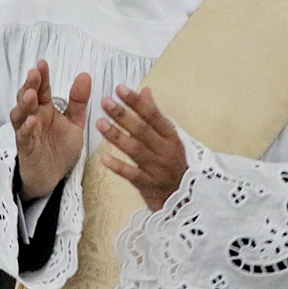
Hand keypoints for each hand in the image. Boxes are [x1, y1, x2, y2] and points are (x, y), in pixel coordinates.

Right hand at [10, 61, 90, 200]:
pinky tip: (32, 121)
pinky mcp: (26, 148)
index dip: (42, 76)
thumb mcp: (75, 122)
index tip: (42, 63)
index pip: (42, 88)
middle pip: (27, 98)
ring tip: (31, 94)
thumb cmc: (60, 147)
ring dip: (24, 104)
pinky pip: (23, 137)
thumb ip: (78, 101)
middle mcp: (33, 117)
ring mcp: (27, 132)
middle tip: (34, 73)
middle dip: (30, 85)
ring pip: (20, 115)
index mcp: (45, 108)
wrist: (53, 177)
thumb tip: (85, 74)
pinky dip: (26, 129)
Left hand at [97, 85, 187, 211]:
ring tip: (100, 123)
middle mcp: (165, 151)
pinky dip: (118, 167)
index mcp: (171, 137)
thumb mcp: (171, 138)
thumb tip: (145, 91)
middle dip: (122, 115)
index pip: (153, 115)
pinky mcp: (149, 185)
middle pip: (142, 130)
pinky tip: (103, 158)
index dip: (135, 102)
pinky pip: (132, 175)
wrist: (187, 199)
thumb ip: (156, 116)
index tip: (120, 89)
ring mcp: (157, 169)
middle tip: (105, 102)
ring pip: (135, 150)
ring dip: (117, 136)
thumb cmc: (175, 164)